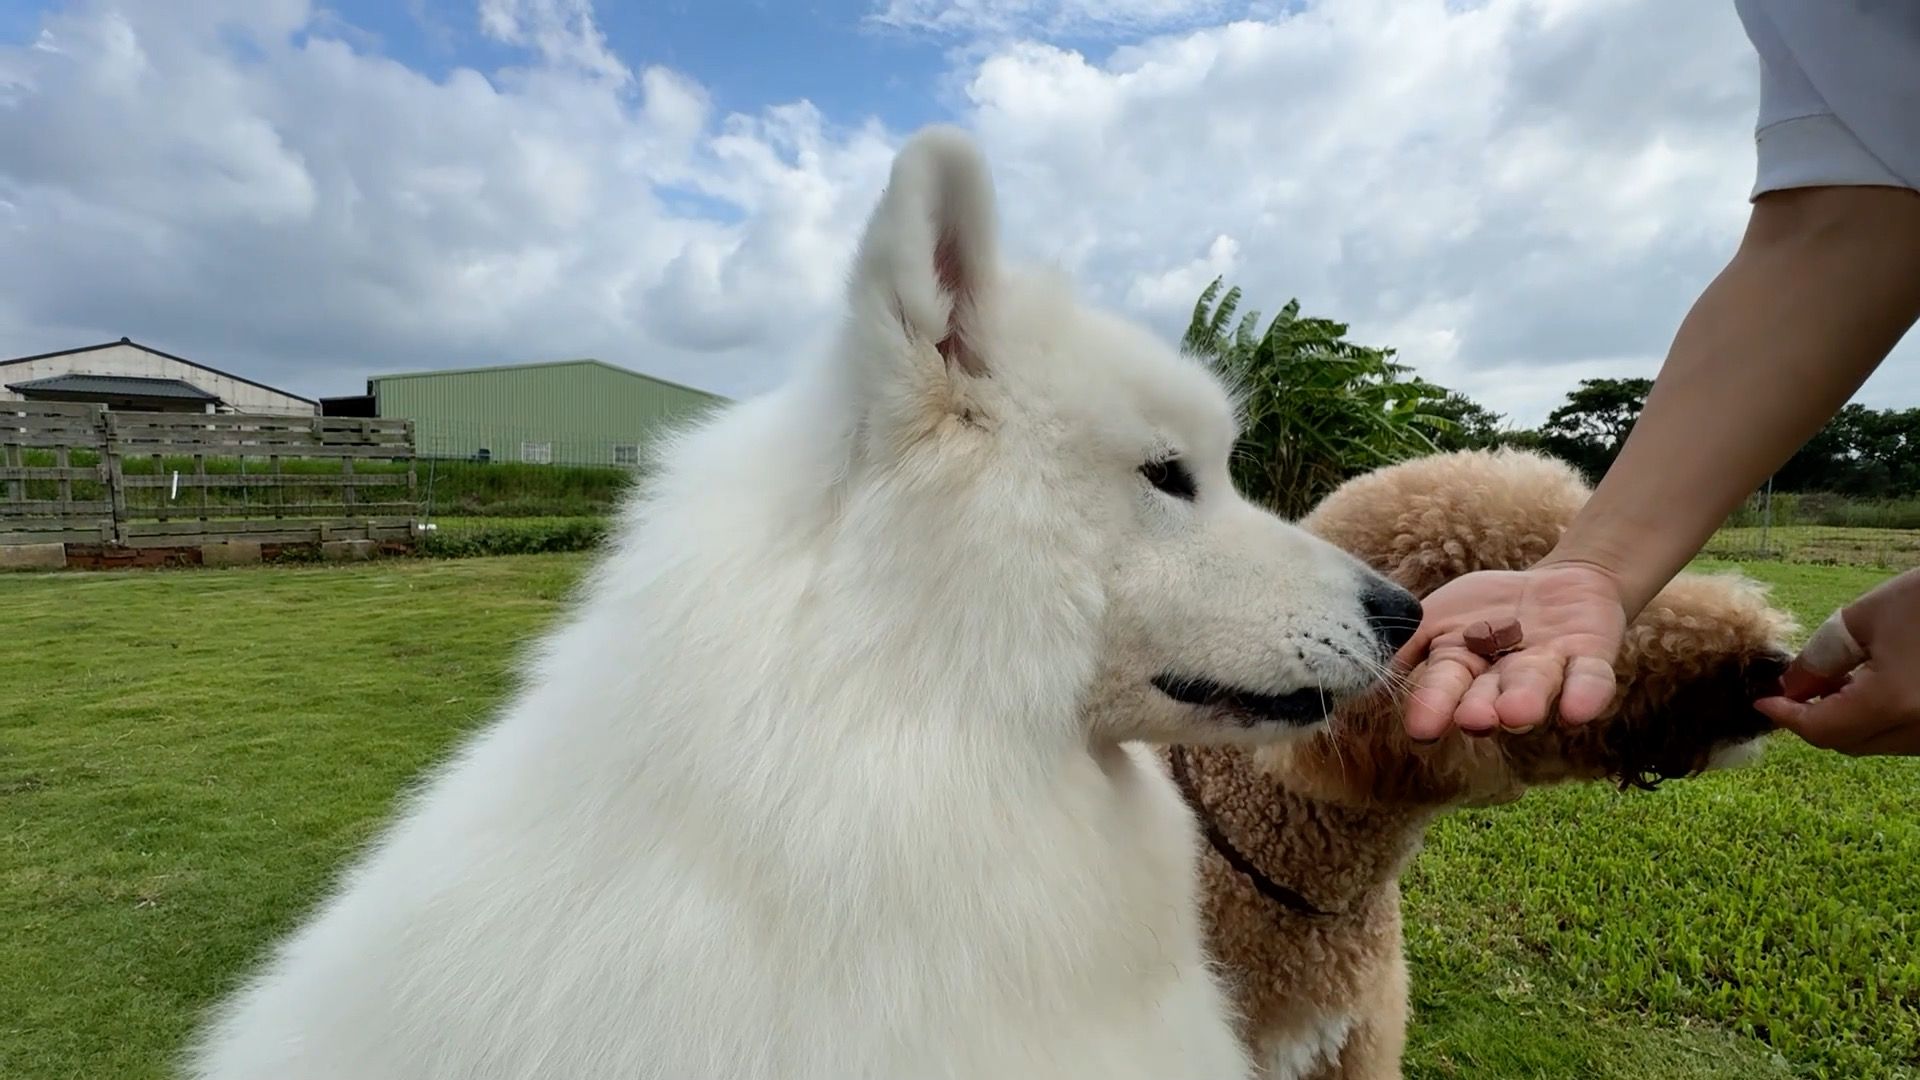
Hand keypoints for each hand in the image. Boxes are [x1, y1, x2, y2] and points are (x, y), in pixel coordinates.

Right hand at [1395, 562, 1628, 741]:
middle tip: (1474, 720)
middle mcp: (1502, 679)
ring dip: (1526, 701)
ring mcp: (1547, 669)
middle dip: (1481, 708)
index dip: (1433, 706)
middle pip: (1489, 695)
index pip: (1443, 688)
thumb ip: (1406, 642)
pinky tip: (1577, 711)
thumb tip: (1362, 672)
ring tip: (1516, 714)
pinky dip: (1585, 694)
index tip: (1421, 728)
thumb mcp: (1436, 617)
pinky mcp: (1589, 658)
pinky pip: (1590, 679)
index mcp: (1460, 668)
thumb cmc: (1487, 608)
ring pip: (1535, 686)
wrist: (1558, 586)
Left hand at [1755, 567, 1919, 756]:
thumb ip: (1820, 658)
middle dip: (1812, 719)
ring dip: (1844, 720)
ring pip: (1875, 742)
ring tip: (1833, 680)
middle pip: (1847, 743)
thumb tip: (1790, 686)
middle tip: (1793, 687)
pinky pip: (1902, 734)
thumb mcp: (1865, 620)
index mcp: (1893, 704)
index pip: (1821, 730)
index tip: (1761, 700)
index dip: (1785, 717)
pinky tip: (1868, 684)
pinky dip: (1876, 718)